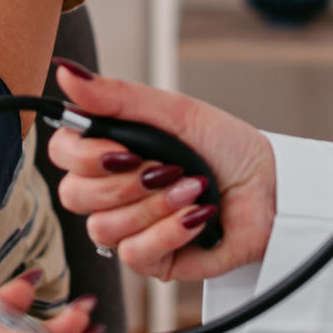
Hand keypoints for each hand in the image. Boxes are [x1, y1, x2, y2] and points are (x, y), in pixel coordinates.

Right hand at [45, 61, 276, 281]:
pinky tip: (197, 217)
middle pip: (73, 196)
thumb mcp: (173, 111)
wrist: (270, 187)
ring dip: (154, 205)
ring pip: (103, 227)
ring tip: (193, 188)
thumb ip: (117, 96)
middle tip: (166, 168)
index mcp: (109, 150)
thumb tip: (65, 72)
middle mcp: (110, 191)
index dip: (85, 155)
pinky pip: (134, 253)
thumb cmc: (225, 147)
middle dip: (125, 182)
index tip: (124, 148)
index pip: (61, 155)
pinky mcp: (151, 260)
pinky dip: (169, 231)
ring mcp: (128, 228)